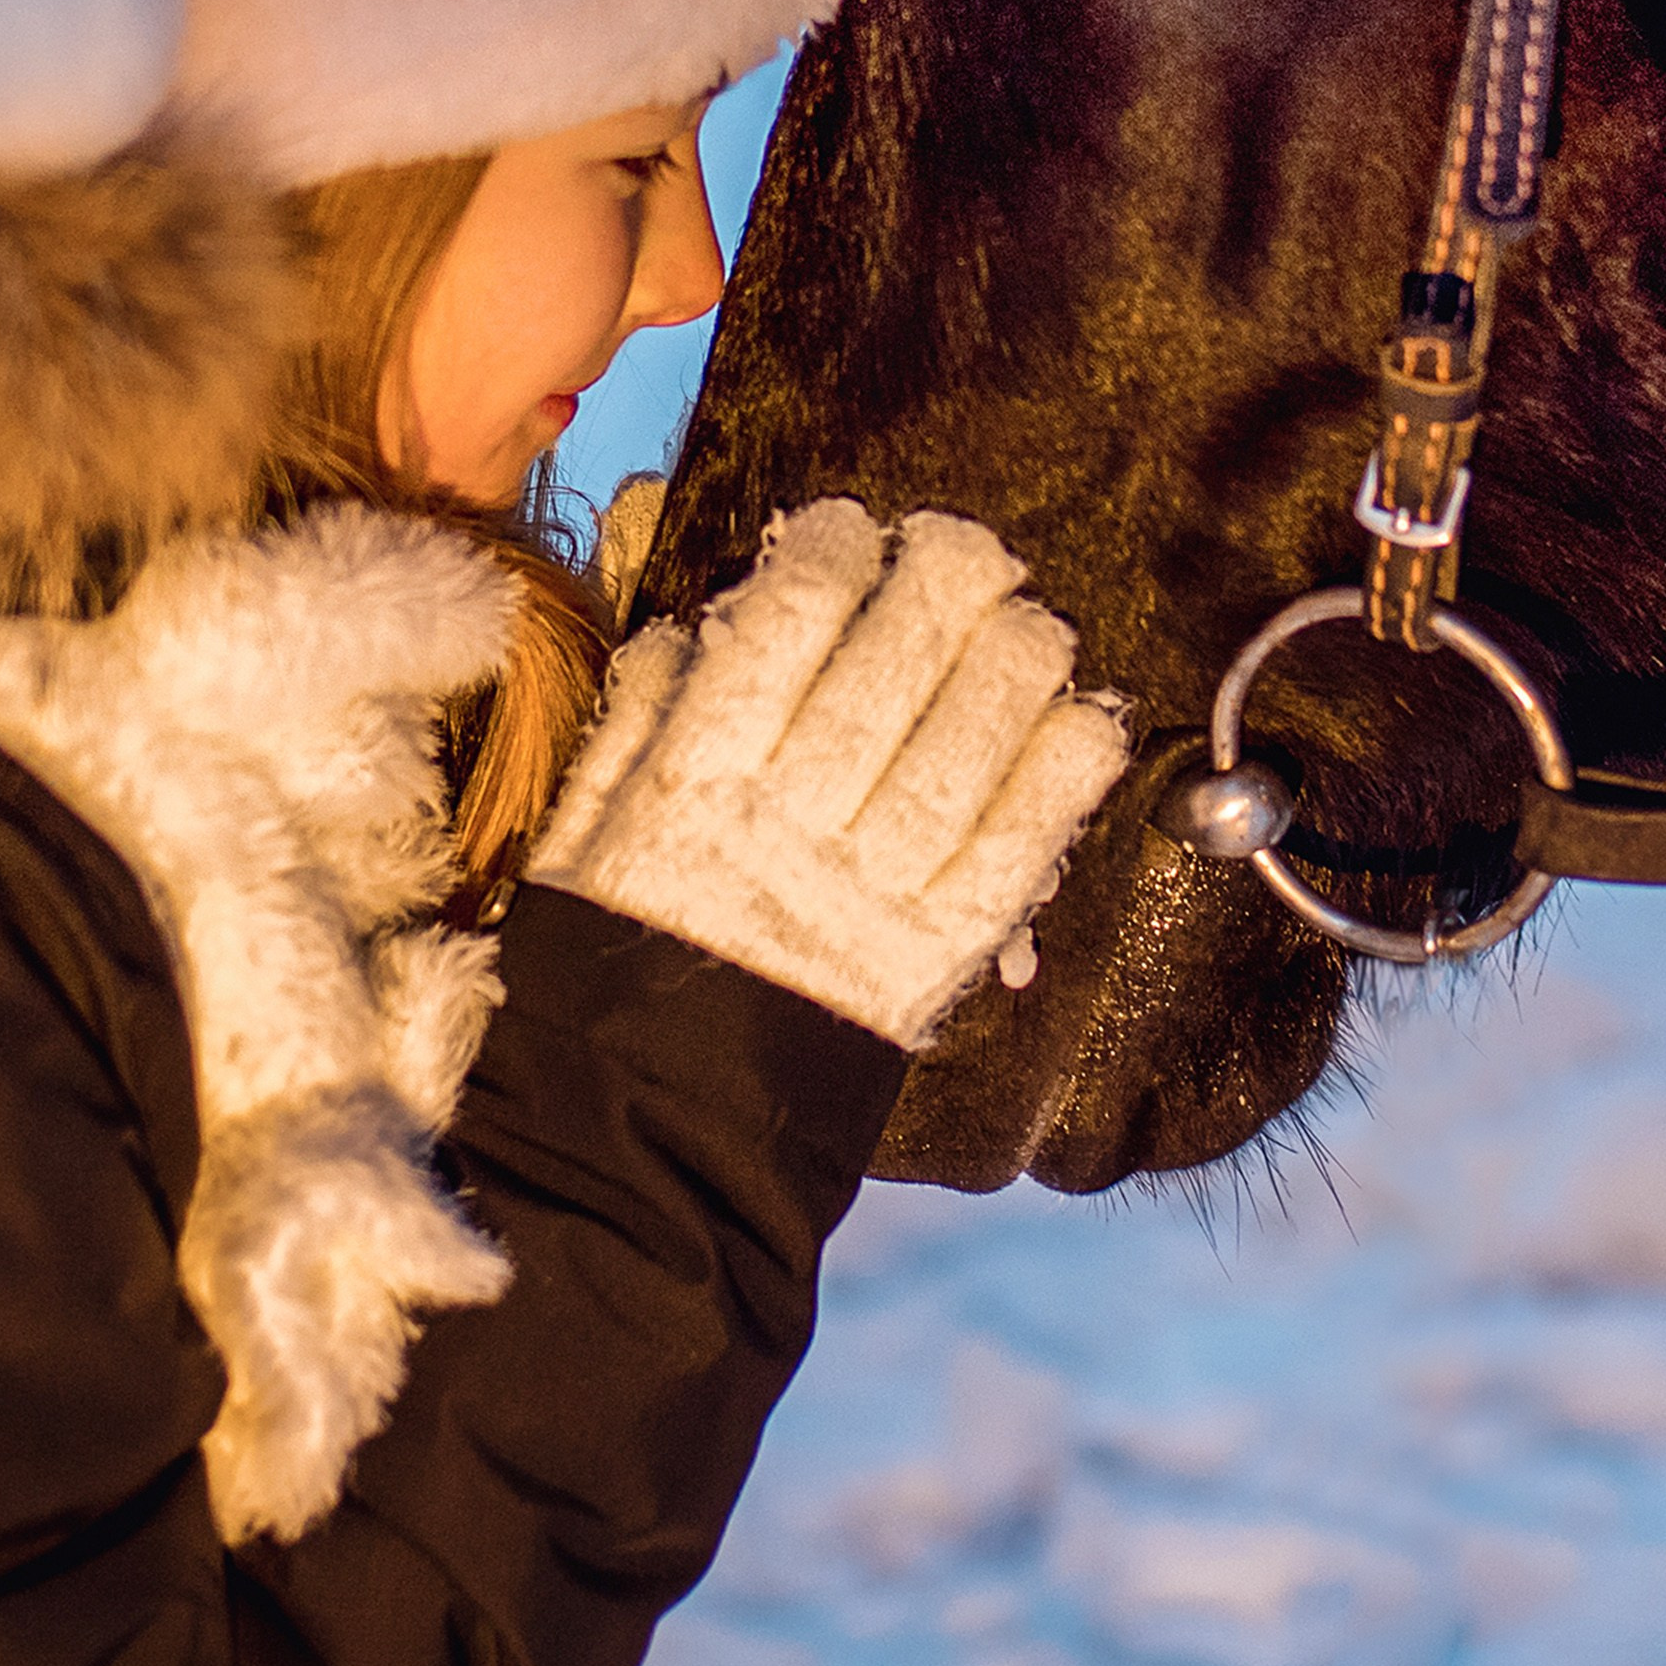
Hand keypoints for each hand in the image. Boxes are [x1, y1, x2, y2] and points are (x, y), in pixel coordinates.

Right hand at [529, 500, 1127, 1048]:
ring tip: (1032, 620)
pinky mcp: (934, 957)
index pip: (781, 630)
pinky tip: (1086, 719)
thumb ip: (634, 724)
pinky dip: (1061, 778)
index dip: (831, 558)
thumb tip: (697, 625)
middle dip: (944, 583)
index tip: (850, 527)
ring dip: (1016, 663)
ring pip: (963, 746)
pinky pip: (1014, 849)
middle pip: (890, 670)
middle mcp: (787, 824)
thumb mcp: (579, 839)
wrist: (647, 1138)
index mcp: (692, 784)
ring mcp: (869, 892)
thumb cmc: (611, 965)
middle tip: (971, 545)